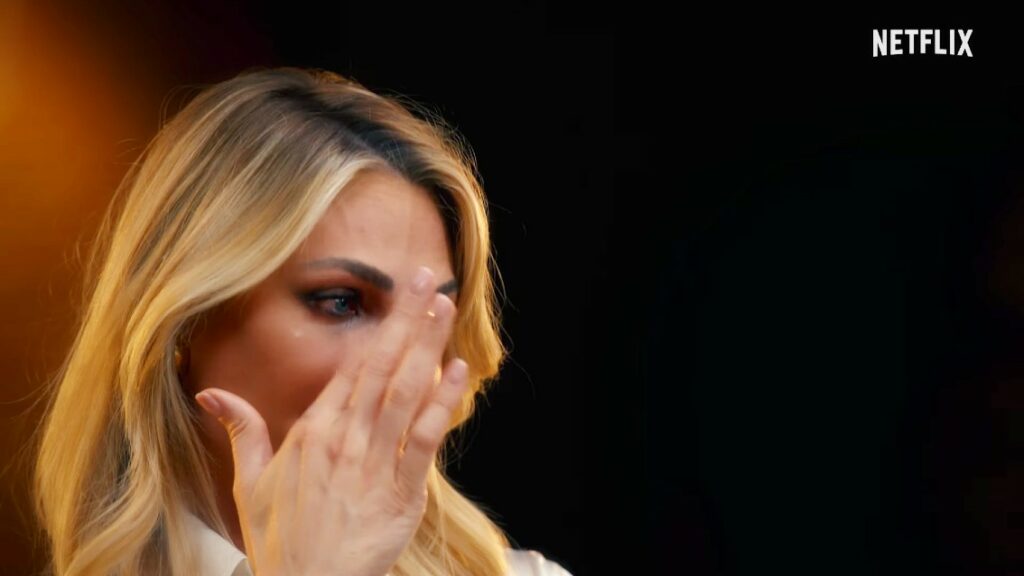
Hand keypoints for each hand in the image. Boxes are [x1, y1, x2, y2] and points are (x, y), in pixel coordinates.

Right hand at [195, 266, 466, 575]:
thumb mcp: (250, 484)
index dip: (377, 329)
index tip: (396, 297)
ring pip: (406, 393)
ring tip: (443, 307)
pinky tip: (458, 371)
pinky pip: (426, 438)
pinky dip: (444, 402)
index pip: (351, 368)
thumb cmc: (282, 539)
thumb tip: (210, 394)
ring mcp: (375, 463)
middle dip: (405, 319)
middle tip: (424, 278)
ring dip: (427, 346)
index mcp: (312, 433)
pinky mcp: (402, 491)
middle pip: (381, 367)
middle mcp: (345, 440)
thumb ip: (242, 431)